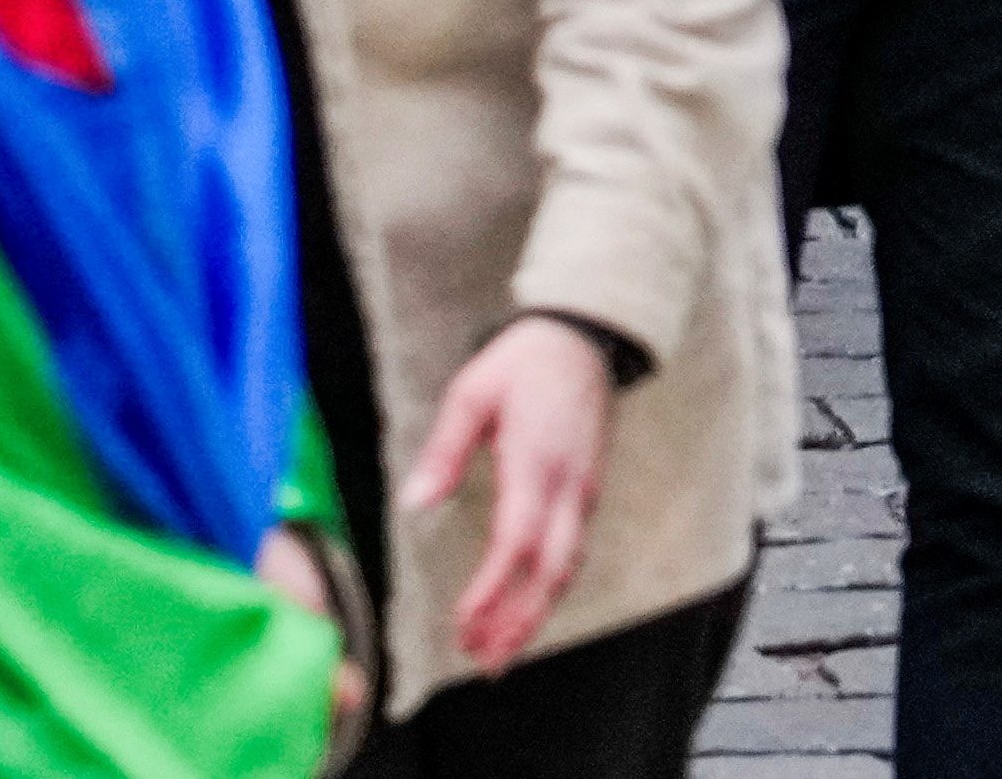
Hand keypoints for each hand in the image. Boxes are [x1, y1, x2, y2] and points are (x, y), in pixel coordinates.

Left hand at [400, 314, 619, 675]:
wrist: (584, 340)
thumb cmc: (522, 363)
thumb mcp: (471, 392)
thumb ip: (444, 451)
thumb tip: (414, 503)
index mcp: (535, 463)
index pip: (516, 542)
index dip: (492, 590)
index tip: (465, 623)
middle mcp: (568, 488)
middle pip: (549, 573)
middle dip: (517, 623)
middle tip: (483, 661)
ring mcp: (584, 495)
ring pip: (566, 571)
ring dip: (534, 617)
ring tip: (499, 653)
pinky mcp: (588, 495)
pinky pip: (572, 554)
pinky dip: (548, 591)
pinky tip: (525, 609)